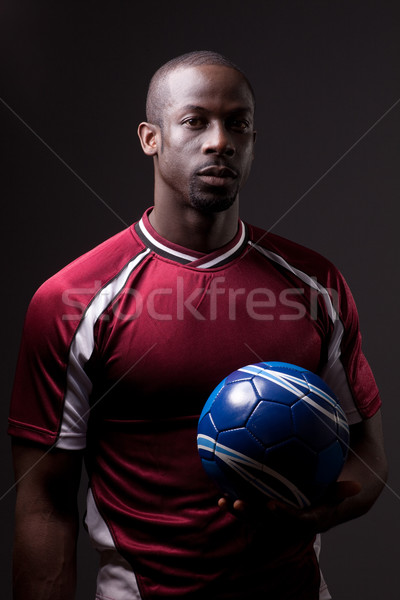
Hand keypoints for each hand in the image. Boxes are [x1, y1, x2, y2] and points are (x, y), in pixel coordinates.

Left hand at [218, 480, 360, 536]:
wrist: (319, 507)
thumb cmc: (328, 494)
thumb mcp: (336, 492)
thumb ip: (342, 490)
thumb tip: (356, 486)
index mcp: (304, 519)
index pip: (293, 520)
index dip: (282, 515)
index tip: (271, 504)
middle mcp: (287, 523)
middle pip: (268, 522)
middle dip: (253, 515)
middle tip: (239, 503)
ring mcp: (274, 519)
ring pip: (254, 519)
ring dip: (239, 511)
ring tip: (223, 501)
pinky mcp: (263, 513)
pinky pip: (248, 509)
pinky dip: (234, 502)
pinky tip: (220, 491)